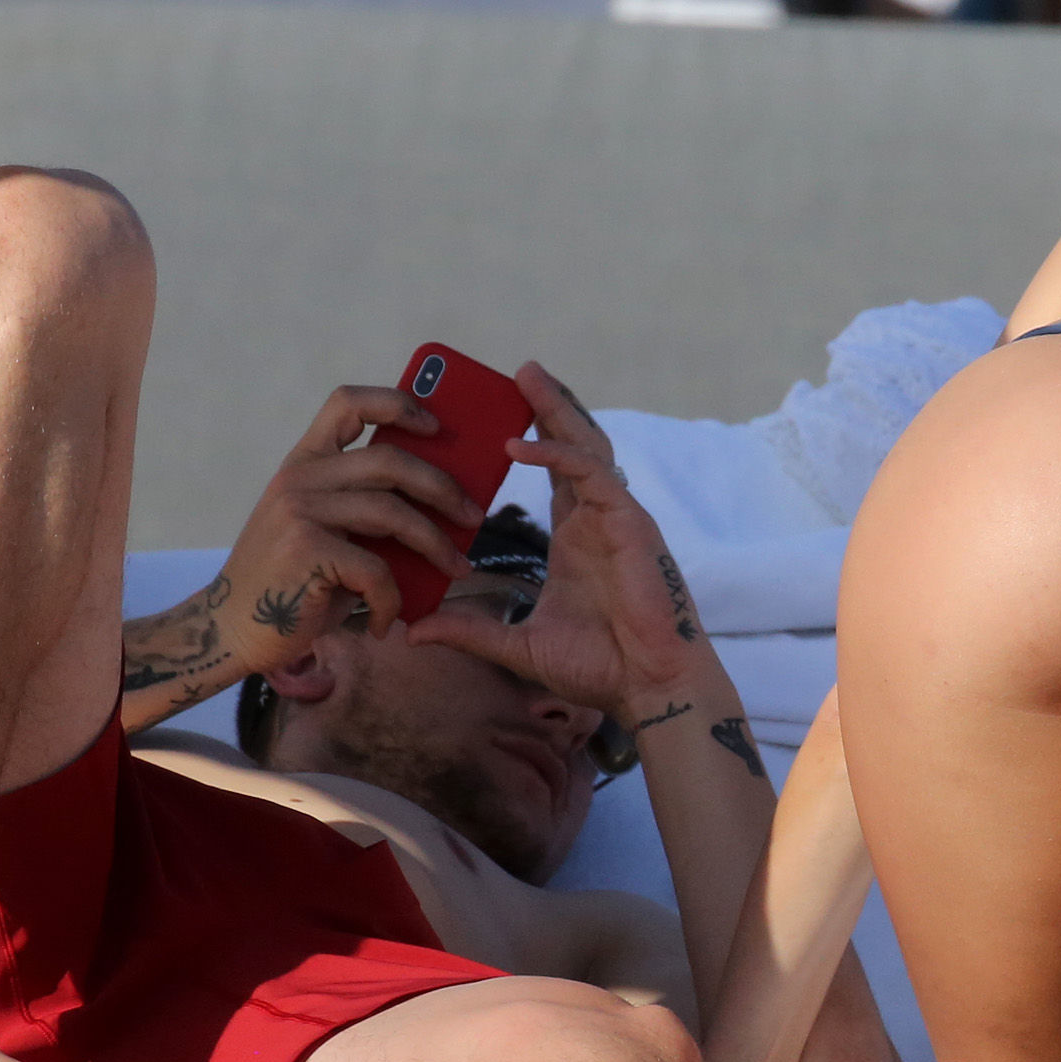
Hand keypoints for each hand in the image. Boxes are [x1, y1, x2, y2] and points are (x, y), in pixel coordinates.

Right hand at [224, 384, 489, 670]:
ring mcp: (300, 512)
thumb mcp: (321, 529)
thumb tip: (440, 502)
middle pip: (390, 460)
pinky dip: (393, 601)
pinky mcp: (307, 551)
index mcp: (303, 463)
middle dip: (443, 487)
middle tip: (473, 515)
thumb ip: (362, 506)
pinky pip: (378, 571)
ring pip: (394, 513)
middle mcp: (299, 479)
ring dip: (436, 545)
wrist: (230, 630)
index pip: (347, 403)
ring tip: (457, 568)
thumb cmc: (290, 583)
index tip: (435, 425)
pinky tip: (388, 621)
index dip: (397, 403)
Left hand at [406, 362, 704, 719]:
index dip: (532, 441)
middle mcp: (597, 519)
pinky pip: (589, 474)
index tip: (494, 417)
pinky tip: (516, 447)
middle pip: (573, 445)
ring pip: (586, 445)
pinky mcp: (627, 524)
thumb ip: (468, 632)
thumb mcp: (517, 647)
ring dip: (556, 409)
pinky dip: (555, 454)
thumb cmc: (599, 668)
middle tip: (517, 373)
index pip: (555, 473)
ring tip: (527, 377)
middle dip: (548, 407)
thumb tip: (413, 630)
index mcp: (577, 537)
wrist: (647, 688)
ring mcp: (615, 518)